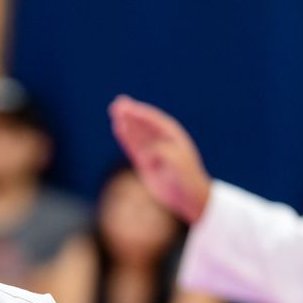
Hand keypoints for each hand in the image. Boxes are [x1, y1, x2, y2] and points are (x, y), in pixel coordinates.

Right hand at [109, 95, 212, 222]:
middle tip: (117, 104)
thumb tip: (148, 152)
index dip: (142, 114)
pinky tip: (118, 128)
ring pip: (137, 134)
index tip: (129, 107)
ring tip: (114, 113)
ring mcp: (154, 152)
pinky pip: (134, 146)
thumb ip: (165, 154)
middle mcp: (163, 141)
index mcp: (174, 137)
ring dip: (126, 123)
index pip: (155, 121)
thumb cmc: (187, 178)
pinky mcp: (146, 163)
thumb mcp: (178, 164)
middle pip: (144, 124)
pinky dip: (126, 137)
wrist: (188, 197)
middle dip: (131, 114)